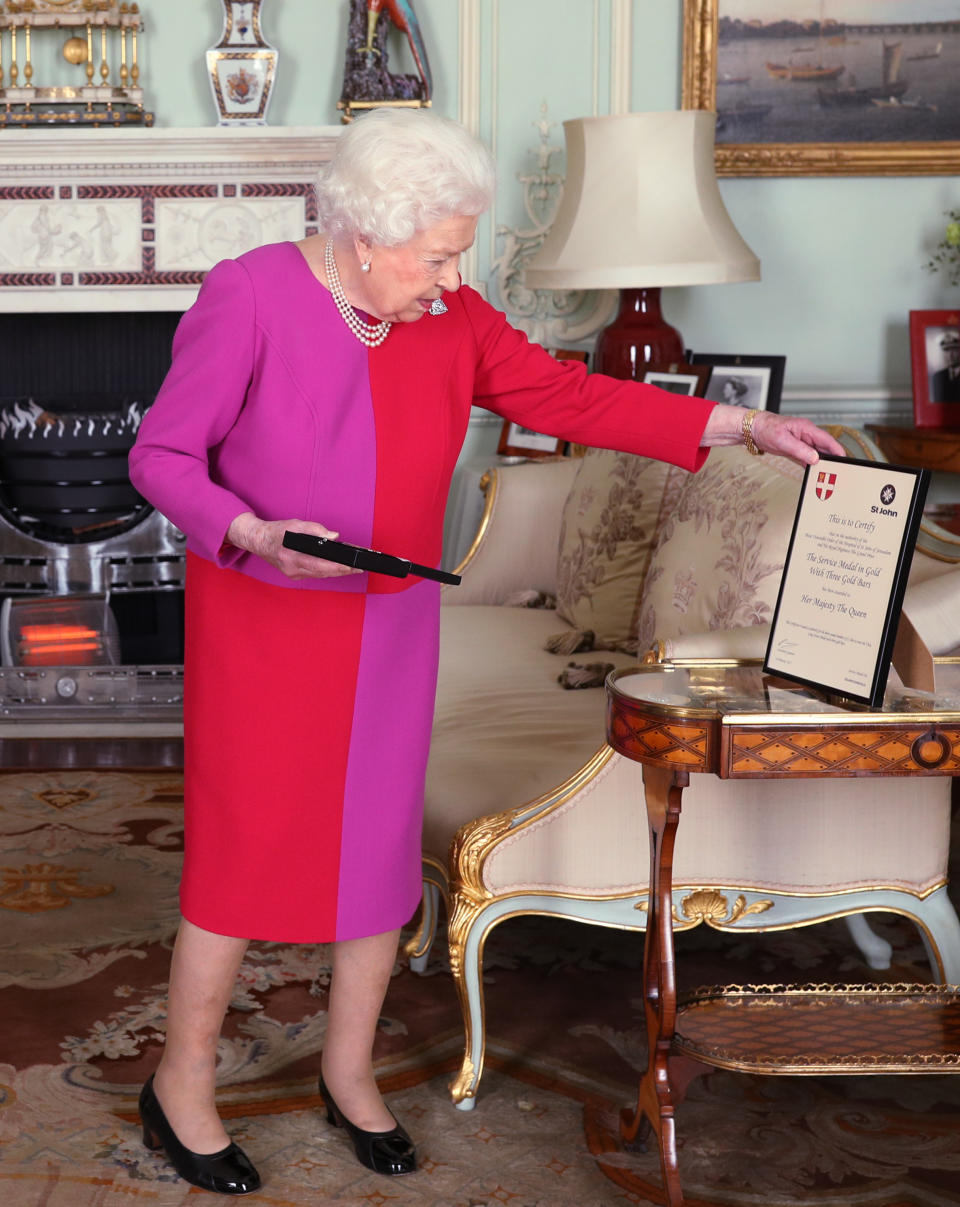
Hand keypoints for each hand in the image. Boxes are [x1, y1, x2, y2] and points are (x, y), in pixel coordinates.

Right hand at [226, 513, 361, 578]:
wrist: (258, 541)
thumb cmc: (276, 532)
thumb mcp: (295, 525)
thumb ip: (315, 530)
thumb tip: (333, 536)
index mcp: (292, 556)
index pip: (321, 565)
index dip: (338, 567)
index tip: (352, 566)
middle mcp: (293, 569)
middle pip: (323, 573)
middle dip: (343, 571)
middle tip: (359, 568)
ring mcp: (293, 574)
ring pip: (320, 575)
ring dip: (336, 572)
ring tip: (352, 568)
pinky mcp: (294, 575)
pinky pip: (314, 574)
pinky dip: (326, 571)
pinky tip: (337, 567)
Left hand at [701, 404, 846, 465]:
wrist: (753, 429)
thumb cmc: (767, 428)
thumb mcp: (783, 440)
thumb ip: (800, 449)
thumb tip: (815, 458)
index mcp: (807, 429)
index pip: (827, 440)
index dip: (836, 449)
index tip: (844, 459)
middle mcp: (806, 435)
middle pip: (824, 448)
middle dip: (831, 458)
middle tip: (838, 471)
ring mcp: (801, 442)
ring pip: (816, 454)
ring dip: (821, 463)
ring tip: (827, 475)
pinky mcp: (795, 449)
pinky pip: (807, 458)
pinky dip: (810, 465)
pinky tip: (814, 473)